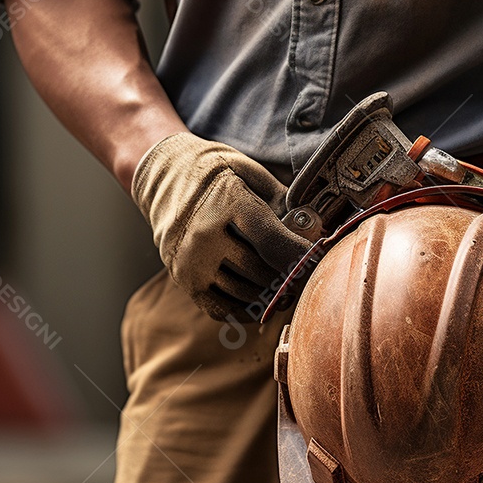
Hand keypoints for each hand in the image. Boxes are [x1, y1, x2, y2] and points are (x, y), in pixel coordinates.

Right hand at [131, 133, 309, 318]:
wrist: (162, 176)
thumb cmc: (214, 172)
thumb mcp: (248, 172)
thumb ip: (280, 201)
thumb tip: (312, 231)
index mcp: (225, 204)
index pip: (272, 241)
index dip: (301, 257)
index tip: (321, 262)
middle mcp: (204, 237)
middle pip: (262, 272)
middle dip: (290, 276)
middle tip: (307, 274)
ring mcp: (190, 263)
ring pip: (246, 294)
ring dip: (272, 295)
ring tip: (288, 285)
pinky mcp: (183, 281)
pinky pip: (222, 310)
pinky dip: (247, 309)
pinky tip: (262, 298)